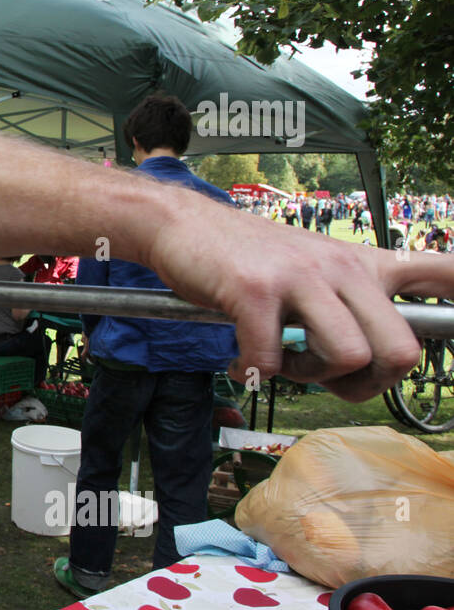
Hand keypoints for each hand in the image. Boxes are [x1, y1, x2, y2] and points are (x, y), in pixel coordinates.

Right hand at [147, 199, 452, 401]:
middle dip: (366, 384)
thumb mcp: (312, 266)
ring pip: (347, 357)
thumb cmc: (246, 258)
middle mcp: (342, 266)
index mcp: (362, 264)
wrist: (182, 225)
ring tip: (281, 361)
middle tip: (325, 375)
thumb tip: (375, 358)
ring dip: (309, 377)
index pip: (443, 272)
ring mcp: (300, 276)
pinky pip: (271, 360)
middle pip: (401, 350)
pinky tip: (238, 361)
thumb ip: (351, 301)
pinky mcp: (254, 291)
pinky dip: (252, 373)